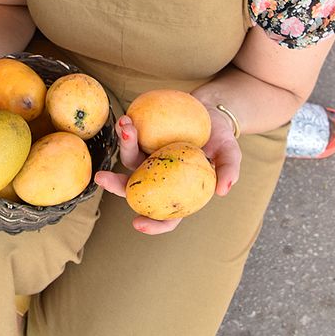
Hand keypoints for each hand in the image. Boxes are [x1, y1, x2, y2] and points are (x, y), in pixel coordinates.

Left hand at [94, 110, 241, 235]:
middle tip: (103, 178)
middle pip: (135, 188)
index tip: (137, 223)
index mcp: (178, 192)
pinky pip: (132, 135)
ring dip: (124, 144)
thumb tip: (222, 191)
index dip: (152, 224)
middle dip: (116, 184)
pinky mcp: (145, 136)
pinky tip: (127, 118)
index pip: (166, 217)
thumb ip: (229, 170)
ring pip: (129, 158)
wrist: (210, 111)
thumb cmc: (221, 138)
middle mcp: (159, 178)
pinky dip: (127, 129)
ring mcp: (149, 157)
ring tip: (127, 127)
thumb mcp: (231, 154)